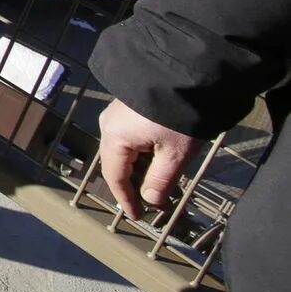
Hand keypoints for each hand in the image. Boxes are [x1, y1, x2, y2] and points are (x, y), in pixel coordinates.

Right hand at [97, 99, 197, 221]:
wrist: (182, 74)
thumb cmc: (177, 118)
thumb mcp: (174, 154)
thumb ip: (161, 180)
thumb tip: (151, 200)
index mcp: (114, 139)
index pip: (115, 177)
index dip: (126, 199)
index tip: (138, 216)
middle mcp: (108, 126)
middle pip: (117, 164)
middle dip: (134, 186)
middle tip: (152, 204)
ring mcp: (116, 114)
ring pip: (125, 151)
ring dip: (141, 170)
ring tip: (159, 185)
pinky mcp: (128, 108)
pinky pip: (130, 139)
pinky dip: (142, 155)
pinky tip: (157, 161)